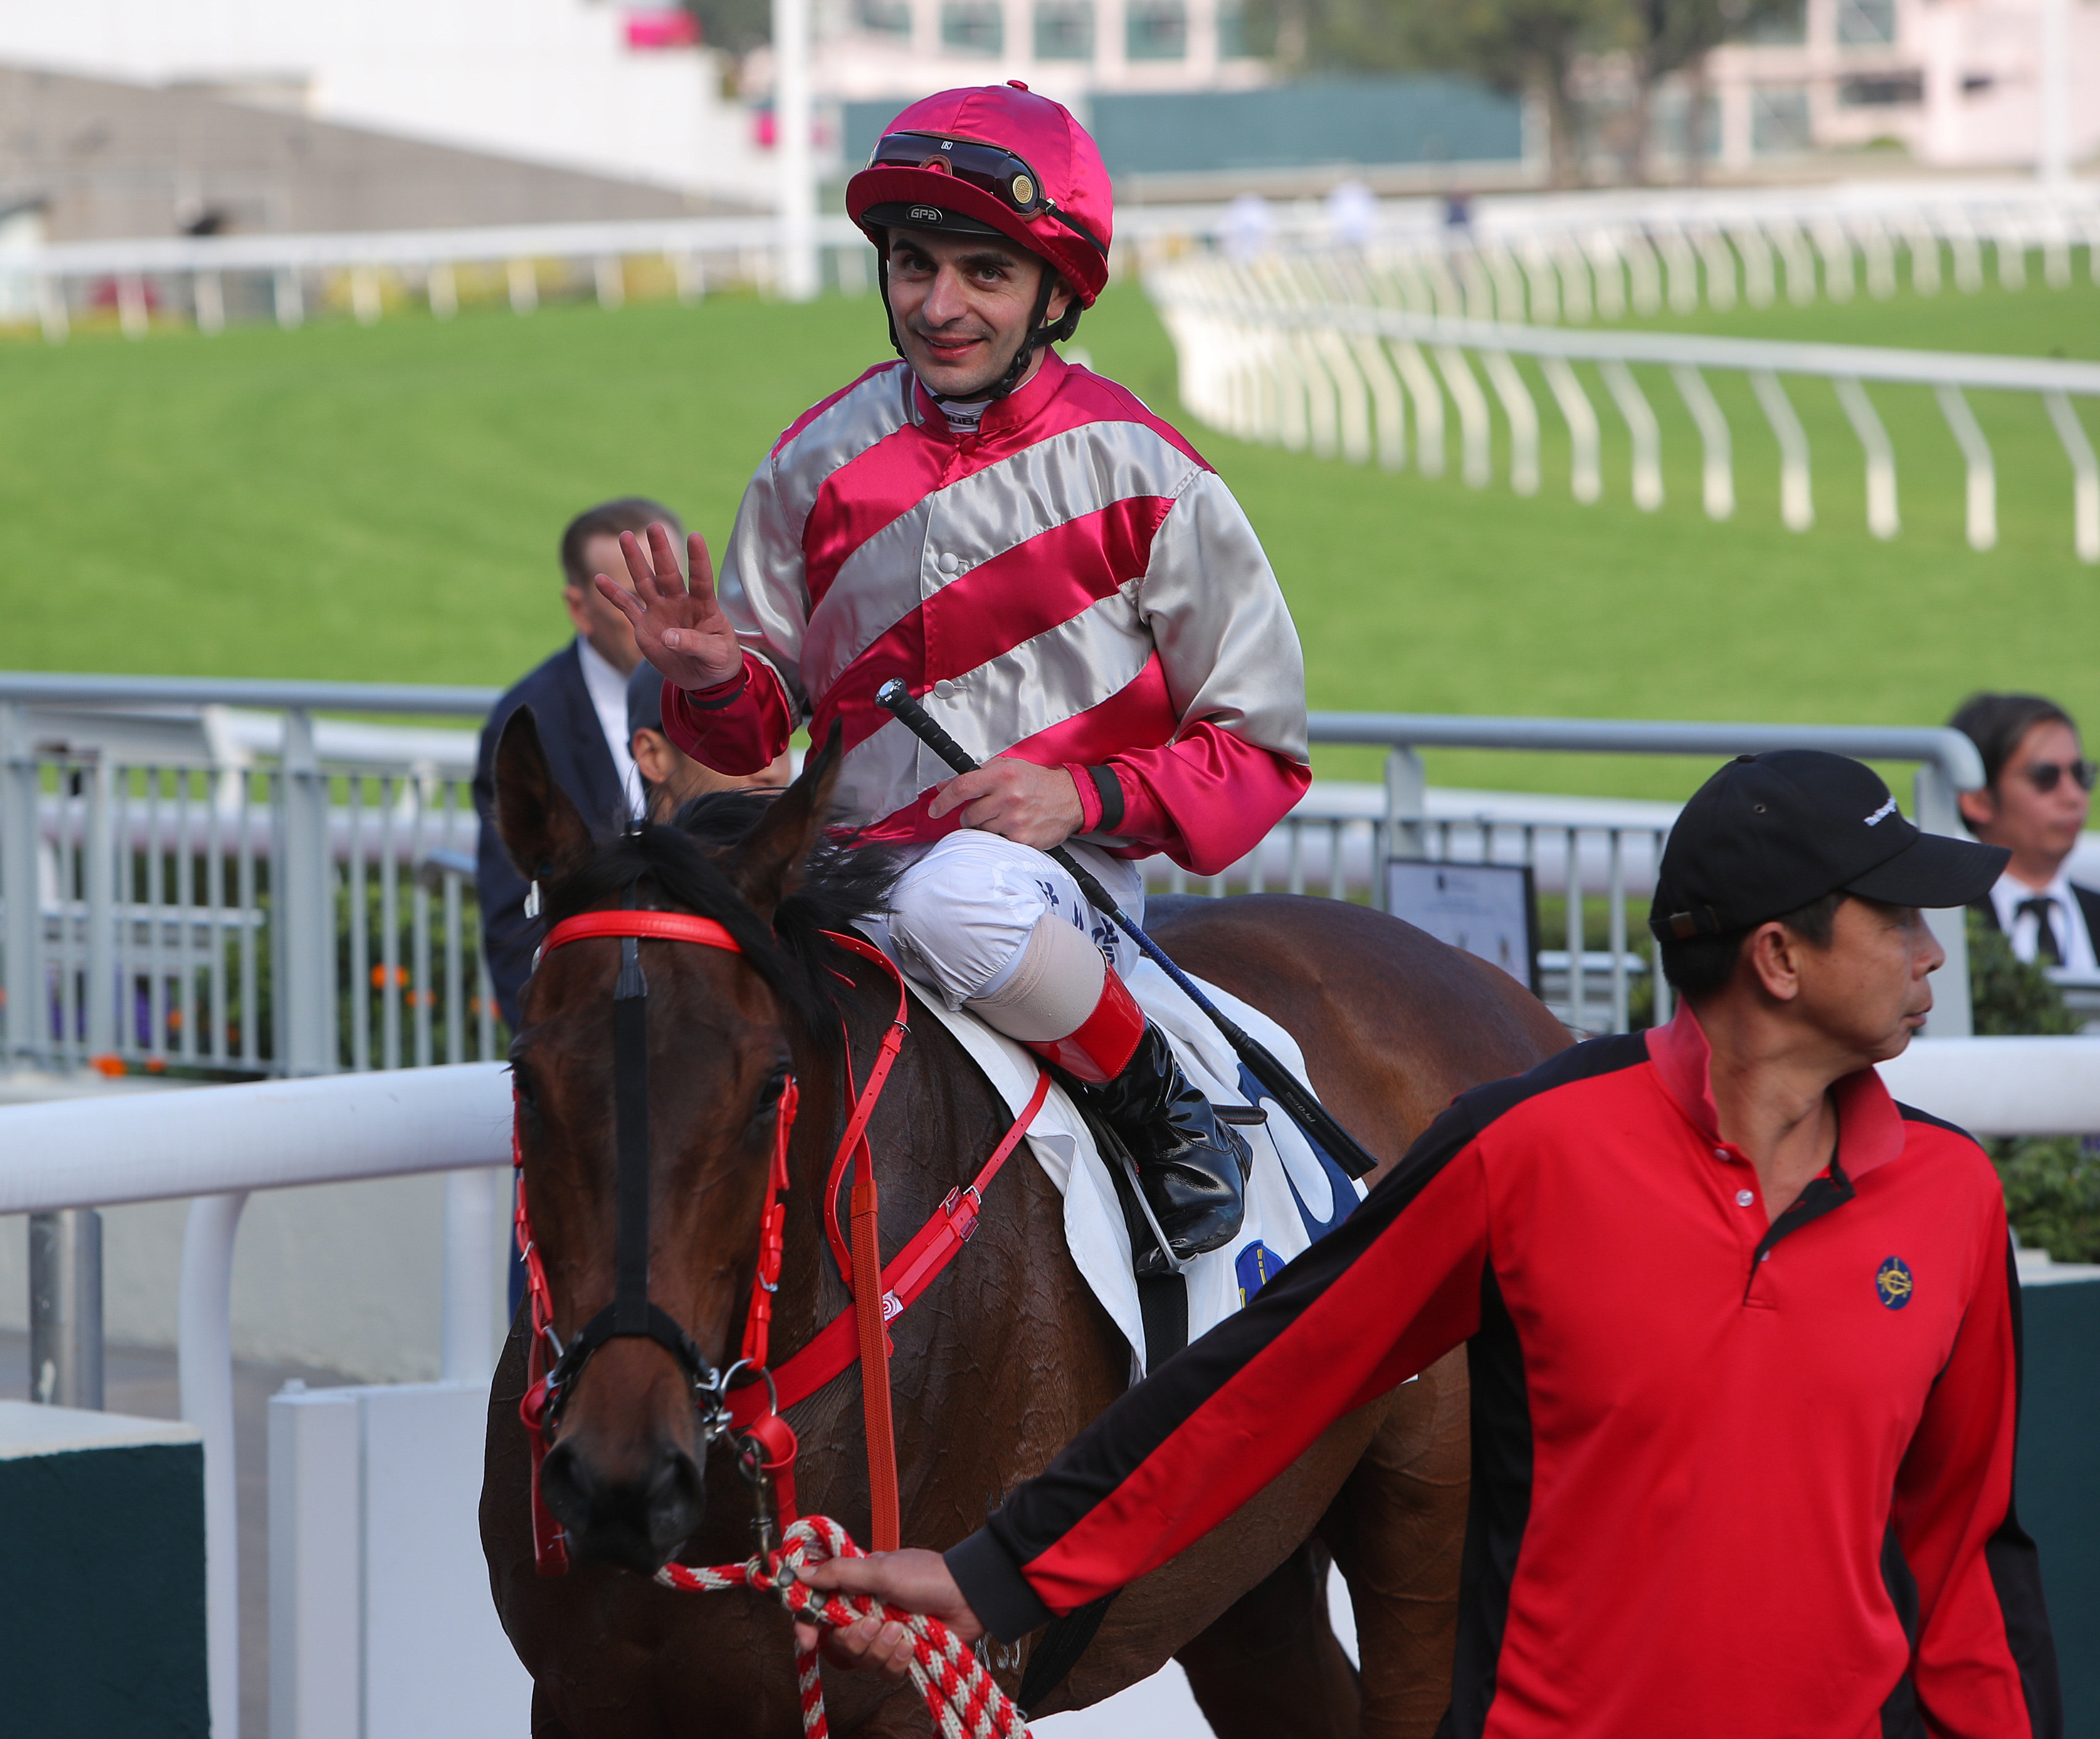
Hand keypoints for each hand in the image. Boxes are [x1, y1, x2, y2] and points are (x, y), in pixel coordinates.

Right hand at [592, 524, 742, 690]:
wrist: (703, 680)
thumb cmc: (718, 662)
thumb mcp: (716, 656)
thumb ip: (695, 644)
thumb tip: (669, 637)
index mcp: (704, 606)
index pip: (701, 579)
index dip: (698, 559)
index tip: (695, 536)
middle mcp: (680, 603)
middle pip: (669, 573)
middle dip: (661, 551)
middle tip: (654, 526)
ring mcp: (660, 612)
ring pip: (646, 582)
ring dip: (635, 561)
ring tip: (625, 537)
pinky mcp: (644, 626)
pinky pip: (627, 607)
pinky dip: (613, 594)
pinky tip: (600, 579)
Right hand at [789, 1547, 983, 1679]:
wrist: (968, 1597)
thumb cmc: (928, 1576)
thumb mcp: (880, 1570)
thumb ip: (839, 1573)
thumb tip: (802, 1572)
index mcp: (855, 1589)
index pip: (819, 1612)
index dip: (807, 1627)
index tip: (807, 1639)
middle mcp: (865, 1614)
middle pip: (837, 1643)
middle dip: (854, 1638)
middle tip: (872, 1623)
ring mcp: (883, 1637)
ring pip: (860, 1661)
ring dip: (879, 1648)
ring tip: (900, 1630)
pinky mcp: (900, 1657)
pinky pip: (884, 1673)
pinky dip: (897, 1660)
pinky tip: (910, 1645)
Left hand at [927, 759, 1084, 849]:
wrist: (1072, 798)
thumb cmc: (1038, 782)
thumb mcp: (1008, 768)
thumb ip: (975, 775)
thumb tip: (944, 786)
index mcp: (1003, 775)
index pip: (962, 788)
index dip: (943, 801)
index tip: (935, 809)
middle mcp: (1009, 797)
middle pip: (969, 814)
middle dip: (972, 814)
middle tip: (988, 809)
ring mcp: (1015, 820)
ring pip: (981, 830)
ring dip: (987, 826)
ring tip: (1006, 816)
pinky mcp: (1022, 838)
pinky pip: (997, 841)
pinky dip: (1001, 836)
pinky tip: (1015, 826)